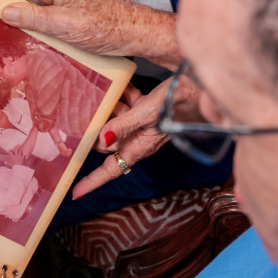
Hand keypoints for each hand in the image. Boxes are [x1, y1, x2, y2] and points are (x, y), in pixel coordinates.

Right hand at [1, 0, 180, 68]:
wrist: (134, 32)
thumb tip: (6, 12)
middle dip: (16, 9)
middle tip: (4, 29)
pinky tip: (39, 38)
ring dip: (30, 19)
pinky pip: (48, 10)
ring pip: (36, 2)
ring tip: (21, 37)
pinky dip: (42, 23)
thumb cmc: (105, 26)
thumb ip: (34, 17)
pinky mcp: (72, 4)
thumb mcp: (64, 25)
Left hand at [71, 74, 202, 198]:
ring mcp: (142, 125)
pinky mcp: (148, 110)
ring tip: (105, 91)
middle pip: (106, 140)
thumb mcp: (149, 113)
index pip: (111, 170)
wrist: (203, 87)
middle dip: (94, 126)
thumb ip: (124, 125)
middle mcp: (138, 139)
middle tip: (82, 109)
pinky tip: (123, 85)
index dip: (92, 181)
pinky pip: (128, 105)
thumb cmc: (180, 102)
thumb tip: (102, 138)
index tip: (75, 192)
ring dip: (110, 106)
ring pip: (115, 120)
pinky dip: (123, 95)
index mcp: (138, 147)